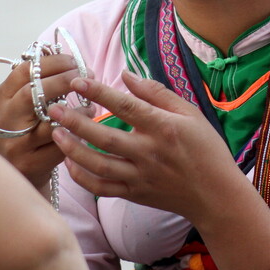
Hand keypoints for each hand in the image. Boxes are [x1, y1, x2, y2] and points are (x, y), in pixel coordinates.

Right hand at [0, 54, 91, 190]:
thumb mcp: (24, 104)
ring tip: (91, 108)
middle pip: (33, 93)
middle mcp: (4, 118)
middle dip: (65, 81)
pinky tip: (86, 130)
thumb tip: (72, 58)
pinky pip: (59, 146)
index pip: (24, 71)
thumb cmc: (28, 129)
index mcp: (2, 97)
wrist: (16, 173)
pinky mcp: (29, 164)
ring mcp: (14, 143)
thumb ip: (41, 83)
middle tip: (87, 78)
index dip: (53, 62)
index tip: (75, 62)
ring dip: (78, 112)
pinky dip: (76, 135)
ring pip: (50, 122)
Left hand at [48, 71, 243, 225]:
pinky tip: (70, 163)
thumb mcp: (189, 113)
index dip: (99, 92)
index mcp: (163, 128)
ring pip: (98, 165)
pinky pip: (102, 188)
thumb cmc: (206, 149)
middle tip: (54, 108)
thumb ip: (156, 93)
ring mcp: (140, 176)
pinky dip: (82, 178)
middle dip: (75, 121)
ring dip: (73, 149)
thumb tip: (126, 75)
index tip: (78, 81)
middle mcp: (149, 153)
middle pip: (104, 137)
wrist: (216, 194)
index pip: (125, 106)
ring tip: (56, 133)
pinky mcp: (135, 194)